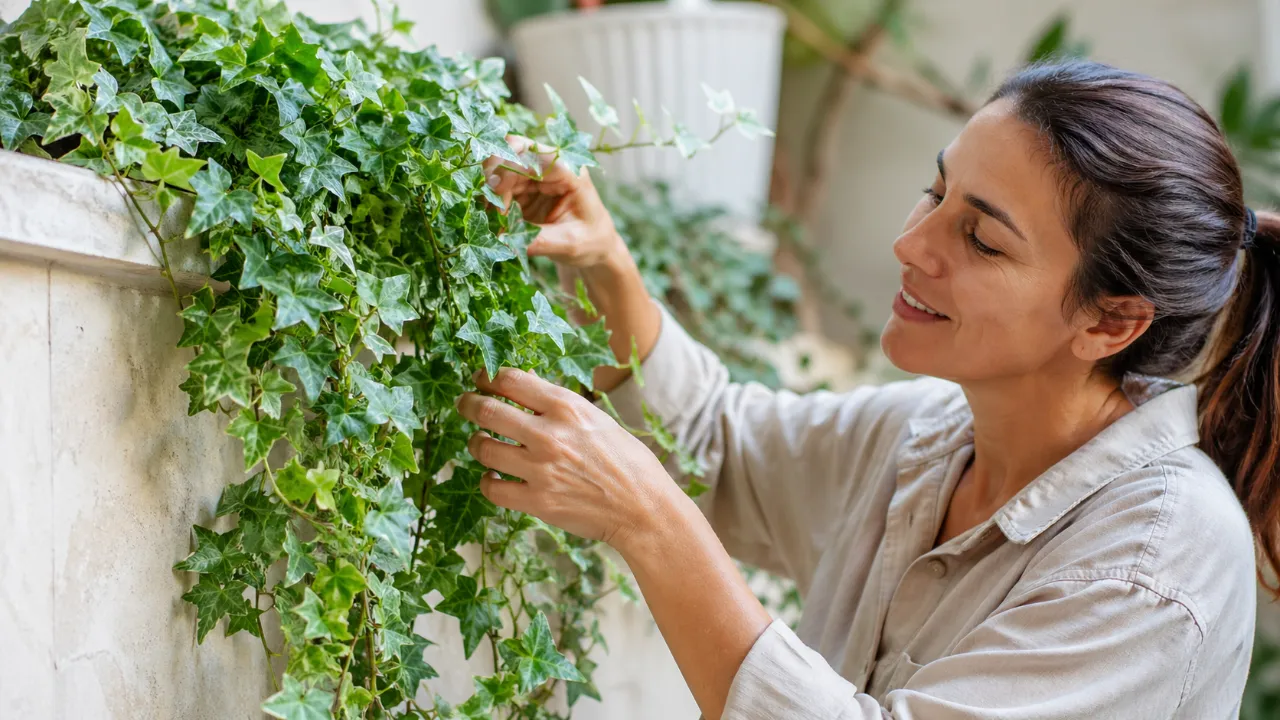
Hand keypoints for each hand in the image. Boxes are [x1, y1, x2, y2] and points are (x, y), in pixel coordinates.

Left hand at [455, 367, 678, 549]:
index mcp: (568, 407)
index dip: (487, 377)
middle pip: (487, 410)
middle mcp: (550, 434)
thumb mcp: (596, 419)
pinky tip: (493, 476)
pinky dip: (487, 480)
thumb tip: (523, 388)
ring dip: (476, 442)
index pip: (511, 380)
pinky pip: (492, 487)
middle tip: (465, 404)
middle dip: (469, 404)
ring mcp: (541, 469)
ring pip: (483, 448)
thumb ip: (560, 406)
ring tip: (480, 442)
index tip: (480, 379)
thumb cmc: (626, 461)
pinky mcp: (537, 502)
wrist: (643, 508)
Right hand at [483, 135, 628, 270]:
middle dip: (494, 181)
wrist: (595, 247)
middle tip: (488, 210)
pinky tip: (494, 221)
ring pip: (501, 171)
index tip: (495, 193)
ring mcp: (537, 175)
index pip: (534, 153)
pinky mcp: (525, 188)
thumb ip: (538, 240)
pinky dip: (493, 203)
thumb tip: (502, 239)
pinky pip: (500, 188)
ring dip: (491, 194)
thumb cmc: (591, 241)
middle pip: (511, 155)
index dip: (508, 166)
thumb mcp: (569, 244)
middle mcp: (552, 166)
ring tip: (492, 220)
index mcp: (570, 171)